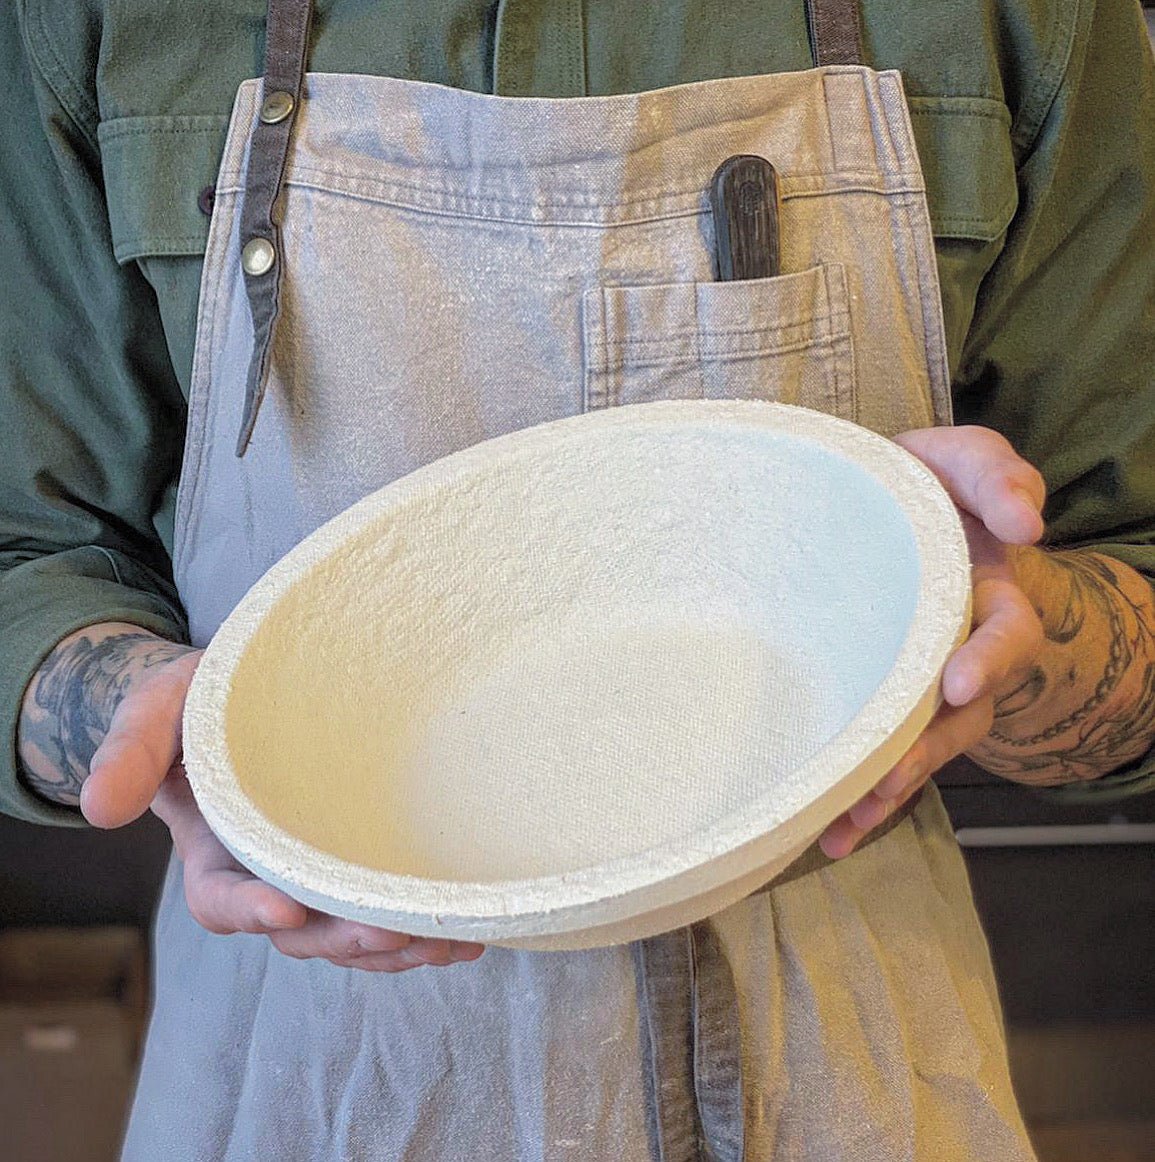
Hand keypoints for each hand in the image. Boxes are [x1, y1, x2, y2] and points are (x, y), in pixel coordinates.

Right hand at [81, 635, 483, 970]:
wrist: (243, 699)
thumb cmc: (195, 704)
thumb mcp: (153, 711)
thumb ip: (129, 751)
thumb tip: (98, 809)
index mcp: (212, 854)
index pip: (223, 899)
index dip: (251, 909)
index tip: (288, 907)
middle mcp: (265, 877)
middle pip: (301, 930)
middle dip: (345, 938)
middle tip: (395, 933)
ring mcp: (315, 875)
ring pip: (349, 931)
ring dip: (396, 946)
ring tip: (449, 943)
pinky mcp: (355, 863)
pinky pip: (381, 909)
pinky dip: (418, 928)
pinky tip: (465, 933)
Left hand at [818, 426, 1046, 858]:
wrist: (885, 513)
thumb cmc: (932, 490)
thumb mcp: (966, 462)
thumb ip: (998, 477)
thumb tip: (1026, 521)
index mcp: (985, 597)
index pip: (1004, 634)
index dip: (988, 660)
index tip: (959, 683)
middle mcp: (959, 652)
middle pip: (957, 715)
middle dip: (925, 750)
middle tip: (889, 777)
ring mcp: (918, 683)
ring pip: (914, 747)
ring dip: (883, 788)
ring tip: (844, 823)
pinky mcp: (878, 699)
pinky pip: (875, 752)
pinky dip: (855, 795)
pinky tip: (824, 833)